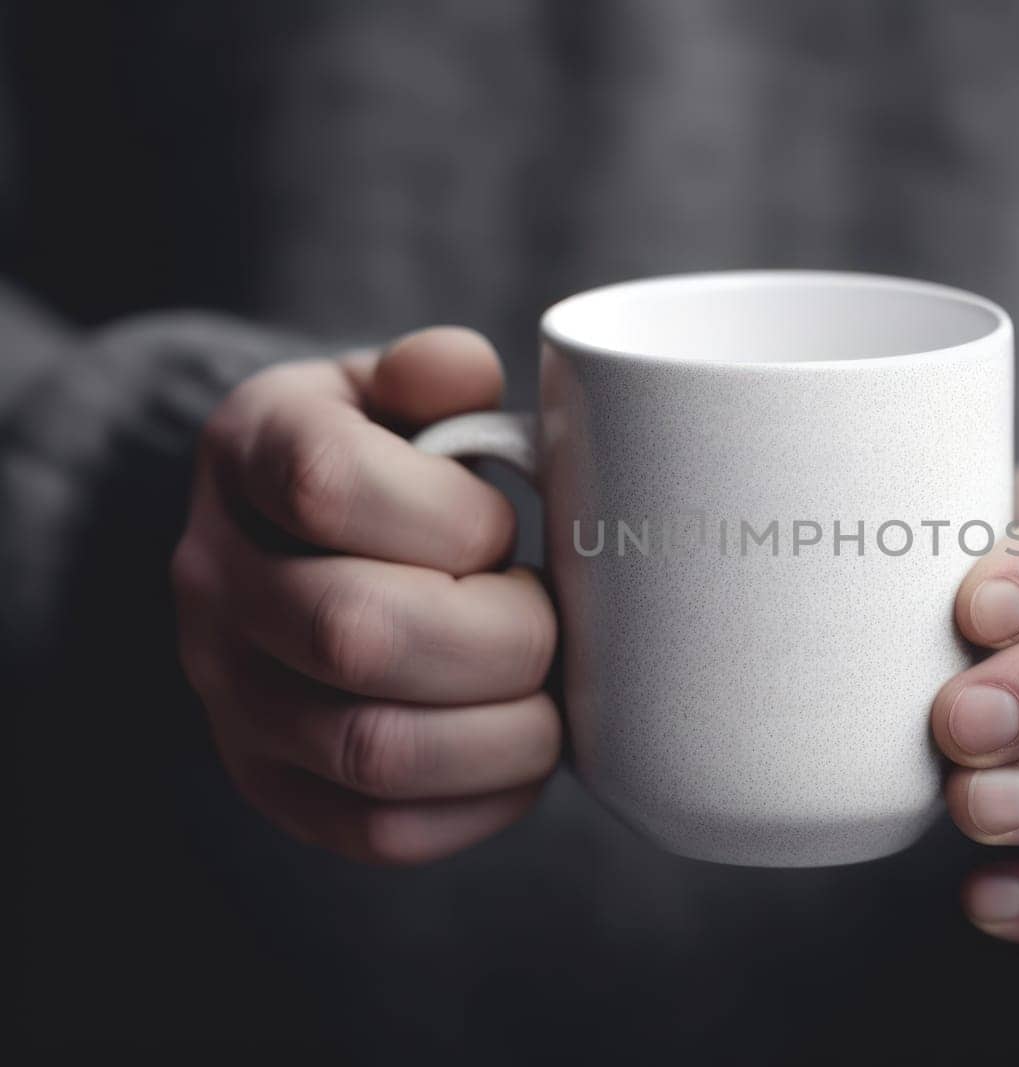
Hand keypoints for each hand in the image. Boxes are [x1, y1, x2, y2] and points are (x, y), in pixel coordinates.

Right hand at [172, 328, 559, 864]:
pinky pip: (380, 831)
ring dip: (506, 730)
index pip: (328, 486)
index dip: (455, 515)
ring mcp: (233, 697)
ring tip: (544, 691)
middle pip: (356, 634)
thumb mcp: (392, 392)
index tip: (505, 523)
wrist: (292, 548)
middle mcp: (216, 581)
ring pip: (374, 750)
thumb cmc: (382, 460)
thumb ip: (431, 374)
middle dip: (504, 635)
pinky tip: (519, 751)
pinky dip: (483, 802)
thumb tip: (459, 367)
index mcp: (250, 455)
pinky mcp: (275, 786)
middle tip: (545, 617)